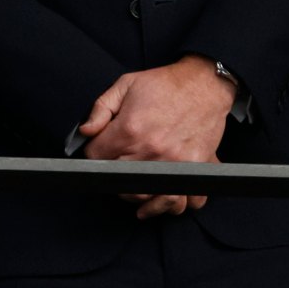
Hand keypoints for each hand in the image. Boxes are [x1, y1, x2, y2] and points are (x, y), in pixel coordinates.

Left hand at [79, 55, 236, 219]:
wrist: (203, 84)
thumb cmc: (164, 84)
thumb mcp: (125, 85)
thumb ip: (100, 109)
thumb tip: (85, 132)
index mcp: (130, 129)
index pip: (97, 157)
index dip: (94, 151)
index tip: (101, 148)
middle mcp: (152, 150)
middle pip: (120, 181)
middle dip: (114, 173)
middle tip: (119, 162)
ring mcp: (175, 164)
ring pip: (149, 198)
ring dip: (139, 196)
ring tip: (135, 185)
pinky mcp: (195, 169)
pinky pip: (184, 200)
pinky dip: (173, 204)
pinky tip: (163, 197)